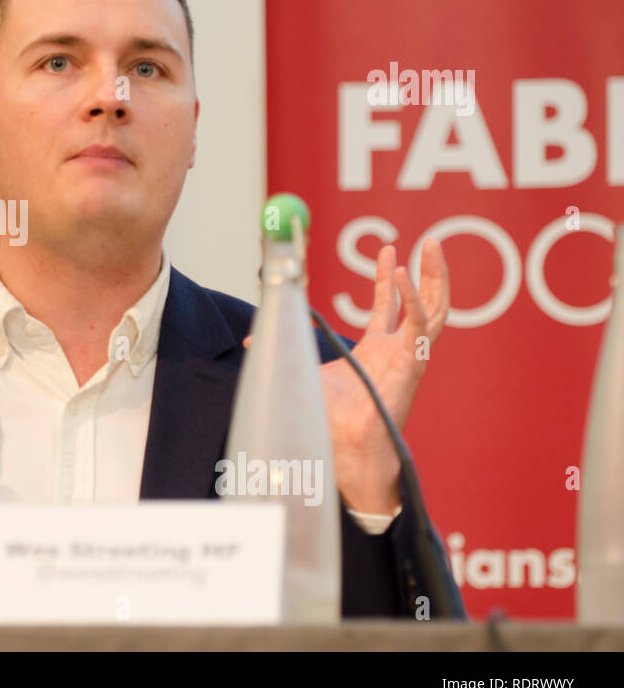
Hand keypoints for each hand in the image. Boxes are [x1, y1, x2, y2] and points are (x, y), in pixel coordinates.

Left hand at [245, 239, 449, 514]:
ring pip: (436, 309)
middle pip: (422, 302)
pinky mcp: (413, 364)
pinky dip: (414, 299)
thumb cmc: (330, 417)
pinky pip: (421, 326)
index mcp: (379, 350)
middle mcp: (399, 350)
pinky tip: (403, 274)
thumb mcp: (304, 372)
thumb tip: (250, 338)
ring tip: (432, 246)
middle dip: (426, 271)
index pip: (390, 306)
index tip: (387, 251)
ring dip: (435, 277)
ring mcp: (410, 356)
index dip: (388, 278)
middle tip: (426, 242)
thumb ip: (285, 350)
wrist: (343, 445)